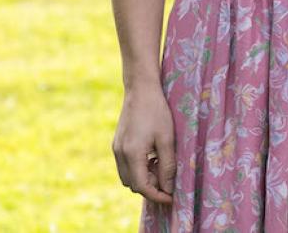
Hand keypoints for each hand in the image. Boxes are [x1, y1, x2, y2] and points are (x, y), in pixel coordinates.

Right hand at [112, 87, 175, 204]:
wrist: (141, 90)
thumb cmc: (157, 111)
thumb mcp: (167, 139)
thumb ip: (167, 165)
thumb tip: (169, 187)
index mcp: (132, 154)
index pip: (142, 187)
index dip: (156, 195)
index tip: (171, 197)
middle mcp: (120, 154)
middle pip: (133, 184)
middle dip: (150, 187)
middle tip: (168, 180)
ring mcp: (116, 148)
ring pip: (128, 176)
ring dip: (144, 178)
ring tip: (162, 166)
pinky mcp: (117, 144)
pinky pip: (125, 165)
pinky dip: (138, 168)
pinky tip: (153, 157)